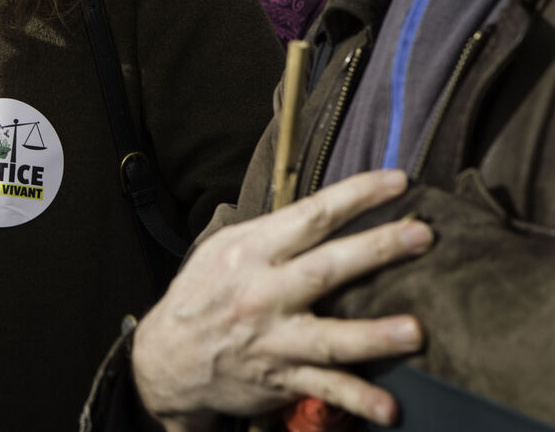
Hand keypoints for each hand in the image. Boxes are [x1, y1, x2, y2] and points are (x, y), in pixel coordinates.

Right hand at [132, 170, 432, 430]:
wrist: (167, 358)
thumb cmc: (202, 296)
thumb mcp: (222, 251)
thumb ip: (270, 234)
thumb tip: (324, 211)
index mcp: (250, 252)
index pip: (310, 216)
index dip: (356, 196)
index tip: (397, 182)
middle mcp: (262, 292)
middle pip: (327, 267)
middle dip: (377, 249)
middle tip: (422, 235)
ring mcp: (273, 338)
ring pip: (329, 336)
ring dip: (373, 335)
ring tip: (415, 332)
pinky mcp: (280, 378)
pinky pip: (324, 389)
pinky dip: (356, 399)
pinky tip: (389, 408)